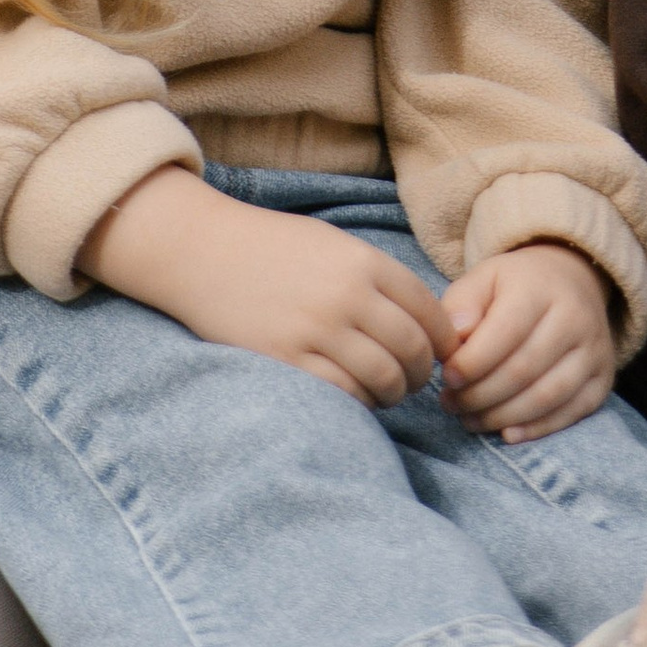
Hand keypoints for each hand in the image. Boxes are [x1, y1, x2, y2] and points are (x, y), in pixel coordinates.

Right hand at [81, 167, 450, 402]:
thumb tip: (423, 320)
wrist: (203, 251)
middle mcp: (347, 297)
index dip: (443, 339)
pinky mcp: (286, 360)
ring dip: (394, 393)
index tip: (443, 353)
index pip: (429, 312)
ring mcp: (316, 331)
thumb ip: (376, 277)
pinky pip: (343, 394)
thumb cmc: (272, 247)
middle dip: (424, 373)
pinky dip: (358, 402)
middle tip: (418, 380)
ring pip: (384, 379)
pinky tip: (355, 396)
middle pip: (413, 350)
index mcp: (364, 263)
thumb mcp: (334, 245)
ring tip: (388, 392)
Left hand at [440, 242, 615, 440]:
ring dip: (502, 417)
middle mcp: (575, 318)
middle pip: (523, 371)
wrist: (573, 280)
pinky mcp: (603, 378)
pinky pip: (571, 413)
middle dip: (479, 396)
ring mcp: (594, 351)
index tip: (447, 378)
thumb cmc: (517, 286)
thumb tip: (454, 337)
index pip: (505, 333)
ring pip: (546, 397)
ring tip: (471, 419)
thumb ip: (462, 305)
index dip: (472, 363)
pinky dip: (536, 429)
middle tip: (452, 404)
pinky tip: (506, 432)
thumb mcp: (484, 278)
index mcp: (540, 289)